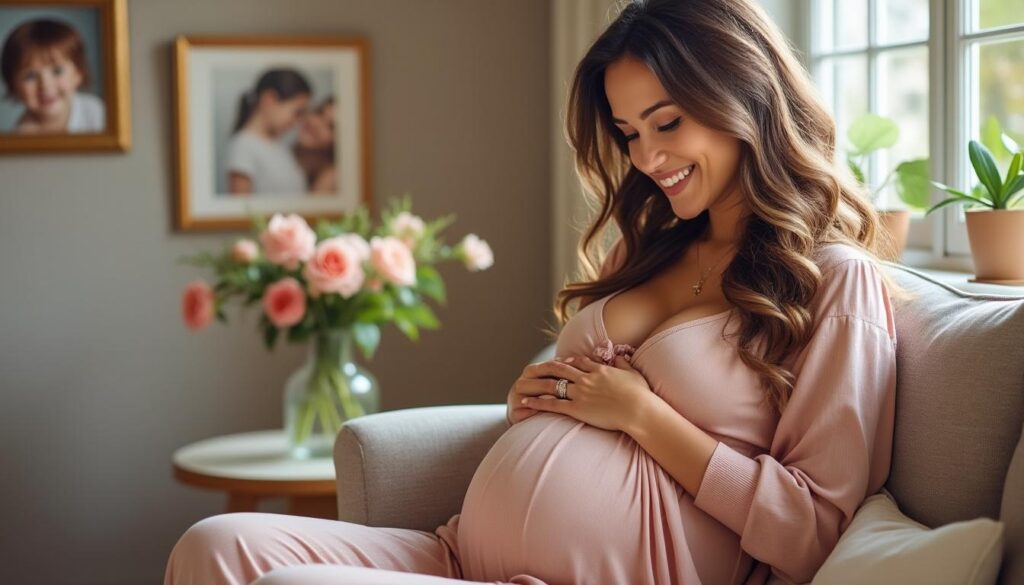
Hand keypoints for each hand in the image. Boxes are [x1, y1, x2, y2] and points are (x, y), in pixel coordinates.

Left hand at [520, 354, 652, 431]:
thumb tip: (621, 356)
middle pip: (561, 369)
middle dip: (546, 368)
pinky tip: (526, 402)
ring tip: (523, 385)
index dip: (567, 361)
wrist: (639, 410)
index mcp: (599, 370)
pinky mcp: (576, 408)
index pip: (578, 362)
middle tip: (536, 369)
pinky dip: (538, 402)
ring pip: (552, 385)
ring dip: (536, 385)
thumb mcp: (634, 374)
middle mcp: (586, 378)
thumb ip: (624, 363)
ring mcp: (580, 392)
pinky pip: (552, 404)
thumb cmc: (641, 395)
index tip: (560, 361)